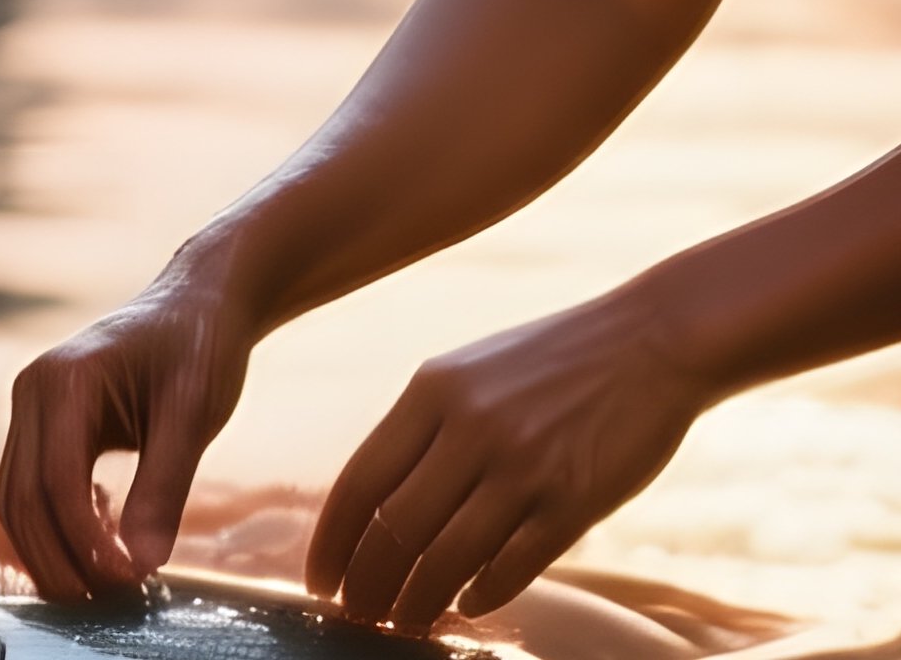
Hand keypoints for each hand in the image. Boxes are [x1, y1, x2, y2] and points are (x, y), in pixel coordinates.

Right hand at [0, 262, 255, 600]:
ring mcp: (31, 406)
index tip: (129, 581)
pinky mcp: (41, 424)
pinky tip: (100, 545)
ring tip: (105, 588)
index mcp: (63, 379)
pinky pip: (30, 488)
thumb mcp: (193, 412)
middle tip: (114, 603)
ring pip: (17, 500)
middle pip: (22, 498)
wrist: (196, 304)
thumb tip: (142, 565)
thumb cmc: (198, 346)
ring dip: (51, 552)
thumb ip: (164, 486)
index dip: (85, 541)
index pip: (55, 480)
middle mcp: (32, 390)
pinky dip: (54, 528)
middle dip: (61, 559)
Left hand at [304, 288, 710, 634]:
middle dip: (367, 583)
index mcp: (432, 390)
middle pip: (394, 528)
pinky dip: (483, 595)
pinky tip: (469, 605)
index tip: (317, 580)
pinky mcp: (573, 500)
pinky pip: (513, 566)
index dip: (332, 540)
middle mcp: (468, 426)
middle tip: (355, 615)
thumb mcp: (469, 372)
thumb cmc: (551, 361)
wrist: (648, 340)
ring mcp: (521, 465)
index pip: (360, 481)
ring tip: (402, 624)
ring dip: (417, 602)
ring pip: (446, 558)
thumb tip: (380, 500)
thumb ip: (426, 426)